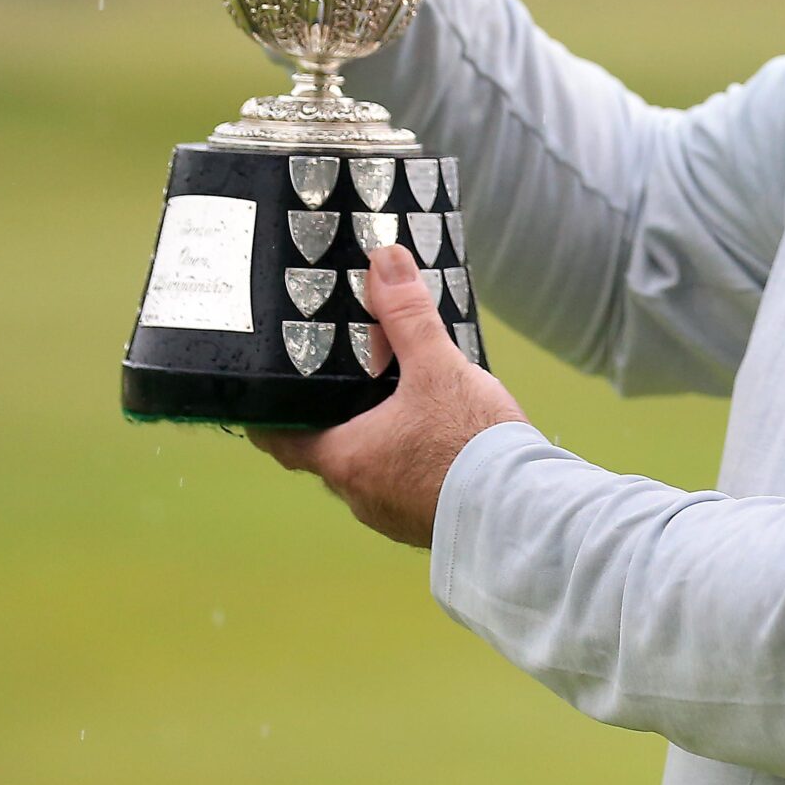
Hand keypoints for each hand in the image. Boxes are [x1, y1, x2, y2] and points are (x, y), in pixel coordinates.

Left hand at [248, 245, 527, 547]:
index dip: (269, 417)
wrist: (519, 510)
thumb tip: (384, 260)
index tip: (265, 394)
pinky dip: (403, 464)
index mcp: (345, 458)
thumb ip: (408, 315)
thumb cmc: (469, 441)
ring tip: (392, 405)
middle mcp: (357, 494)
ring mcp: (389, 515)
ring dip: (371, 445)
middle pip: (325, 454)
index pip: (281, 441)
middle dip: (330, 421)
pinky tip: (430, 441)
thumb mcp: (437, 366)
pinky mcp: (421, 524)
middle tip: (339, 383)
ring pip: (365, 473)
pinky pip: (399, 490)